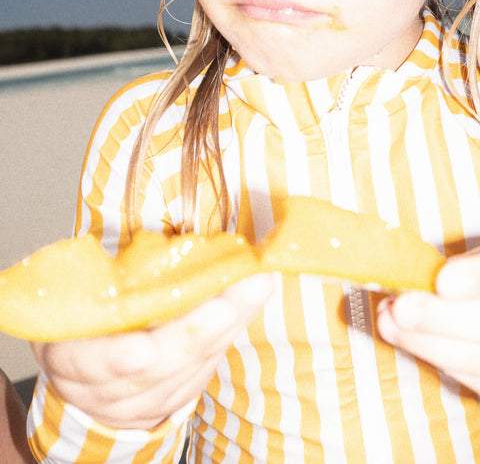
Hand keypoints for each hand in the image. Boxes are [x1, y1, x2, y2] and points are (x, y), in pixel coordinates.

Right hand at [31, 273, 273, 428]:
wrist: (89, 372)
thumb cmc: (87, 318)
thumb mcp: (81, 293)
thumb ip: (107, 275)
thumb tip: (155, 235)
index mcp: (68, 353)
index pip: (85, 361)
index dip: (113, 358)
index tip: (145, 350)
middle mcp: (100, 387)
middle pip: (151, 371)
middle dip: (193, 334)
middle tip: (226, 305)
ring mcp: (136, 402)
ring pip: (184, 373)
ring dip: (223, 330)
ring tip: (252, 290)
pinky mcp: (169, 402)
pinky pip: (200, 374)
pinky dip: (225, 339)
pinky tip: (246, 306)